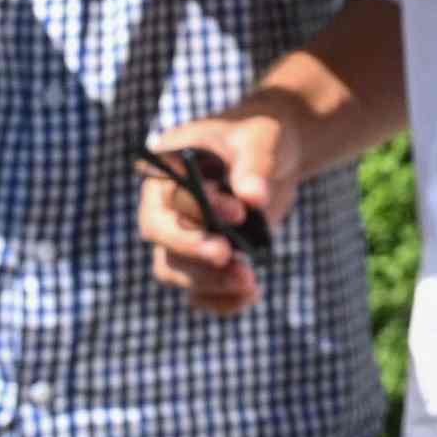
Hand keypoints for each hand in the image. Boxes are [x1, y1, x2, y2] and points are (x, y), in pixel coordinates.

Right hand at [136, 91, 323, 316]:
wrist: (274, 155)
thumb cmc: (259, 136)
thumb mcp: (260, 137)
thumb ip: (254, 163)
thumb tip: (254, 198)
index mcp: (167, 168)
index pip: (167, 196)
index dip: (195, 210)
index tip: (238, 212)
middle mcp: (165, 205)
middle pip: (162, 237)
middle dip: (193, 251)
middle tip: (227, 256)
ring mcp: (181, 236)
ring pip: (175, 269)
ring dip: (208, 281)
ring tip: (249, 281)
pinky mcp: (202, 260)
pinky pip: (198, 291)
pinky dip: (220, 301)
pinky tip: (248, 296)